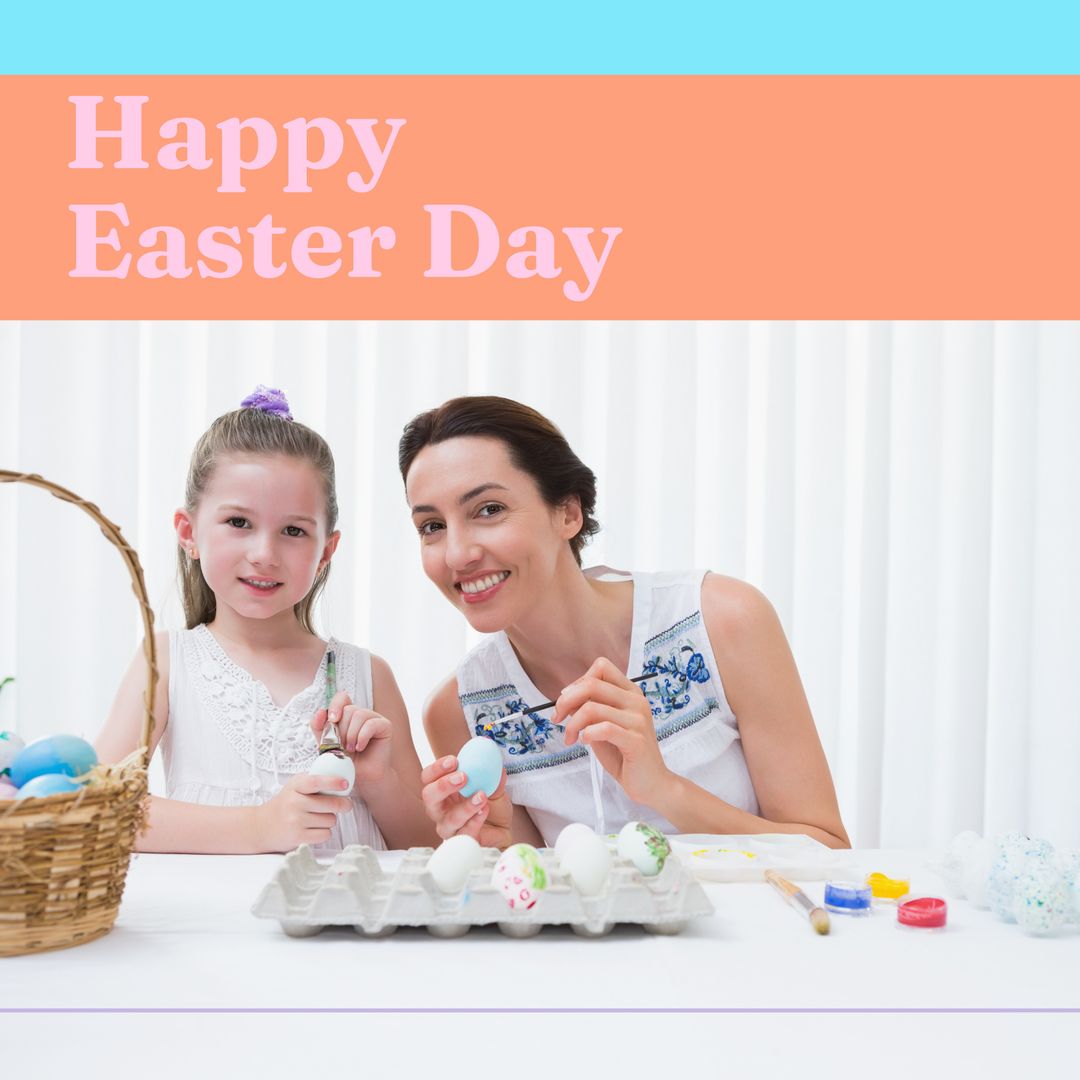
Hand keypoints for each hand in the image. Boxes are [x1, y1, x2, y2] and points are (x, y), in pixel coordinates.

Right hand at [252, 772, 352, 852]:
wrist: (261, 826)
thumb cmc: (284, 804)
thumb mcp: (294, 786)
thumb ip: (314, 779)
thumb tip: (340, 778)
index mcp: (295, 786)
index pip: (315, 781)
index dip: (332, 782)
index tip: (345, 784)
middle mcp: (294, 803)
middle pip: (331, 804)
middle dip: (343, 804)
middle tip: (346, 804)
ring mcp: (295, 821)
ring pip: (330, 820)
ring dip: (330, 819)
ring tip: (318, 818)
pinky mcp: (298, 837)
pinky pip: (325, 834)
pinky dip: (324, 832)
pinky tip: (315, 828)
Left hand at [312, 691, 392, 784]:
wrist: (362, 777)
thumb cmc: (346, 762)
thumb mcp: (326, 744)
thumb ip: (320, 728)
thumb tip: (321, 710)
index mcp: (347, 715)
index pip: (342, 697)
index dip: (336, 705)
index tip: (332, 720)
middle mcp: (361, 714)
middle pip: (348, 709)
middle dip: (341, 730)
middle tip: (342, 746)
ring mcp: (374, 718)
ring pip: (359, 714)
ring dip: (351, 734)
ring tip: (350, 749)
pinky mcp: (385, 726)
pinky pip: (371, 724)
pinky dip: (362, 737)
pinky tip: (360, 748)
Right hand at [420, 754, 512, 848]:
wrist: (502, 830)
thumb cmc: (490, 806)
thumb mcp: (494, 786)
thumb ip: (492, 775)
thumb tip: (493, 760)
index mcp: (442, 791)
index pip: (428, 777)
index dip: (437, 768)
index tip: (454, 760)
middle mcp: (440, 809)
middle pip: (429, 797)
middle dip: (443, 785)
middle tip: (463, 777)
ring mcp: (449, 828)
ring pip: (448, 819)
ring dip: (465, 806)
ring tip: (481, 796)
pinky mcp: (461, 842)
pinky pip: (464, 833)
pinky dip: (475, 820)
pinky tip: (484, 810)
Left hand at [554, 657, 671, 804]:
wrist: (651, 783)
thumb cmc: (624, 754)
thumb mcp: (602, 725)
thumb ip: (589, 708)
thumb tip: (565, 697)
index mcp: (630, 692)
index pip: (601, 667)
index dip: (578, 682)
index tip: (568, 702)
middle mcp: (636, 701)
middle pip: (592, 684)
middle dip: (566, 701)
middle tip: (558, 719)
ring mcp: (638, 720)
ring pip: (592, 707)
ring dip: (573, 724)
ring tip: (571, 738)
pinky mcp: (636, 740)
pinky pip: (604, 728)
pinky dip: (587, 734)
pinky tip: (584, 742)